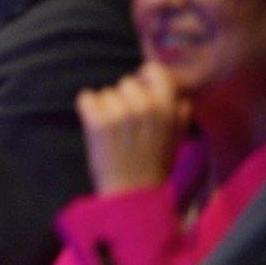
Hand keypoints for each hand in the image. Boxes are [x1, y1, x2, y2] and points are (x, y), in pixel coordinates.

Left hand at [76, 61, 190, 193]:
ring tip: (114, 132)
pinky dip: (87, 109)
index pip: (153, 70)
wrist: (132, 194)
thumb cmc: (154, 165)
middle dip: (124, 99)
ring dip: (106, 107)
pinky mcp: (97, 122)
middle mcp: (145, 106)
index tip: (140, 93)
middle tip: (126, 124)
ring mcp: (120, 113)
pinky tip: (96, 126)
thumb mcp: (177, 137)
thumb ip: (179, 111)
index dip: (144, 80)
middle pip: (126, 83)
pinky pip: (86, 98)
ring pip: (105, 92)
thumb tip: (178, 91)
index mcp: (168, 108)